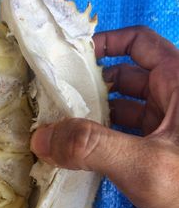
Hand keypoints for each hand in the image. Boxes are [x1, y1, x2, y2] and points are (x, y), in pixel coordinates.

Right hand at [30, 26, 178, 207]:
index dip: (106, 42)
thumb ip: (91, 147)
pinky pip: (122, 133)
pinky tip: (79, 150)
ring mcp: (166, 127)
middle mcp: (173, 100)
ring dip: (91, 115)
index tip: (73, 59)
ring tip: (60, 125)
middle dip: (89, 86)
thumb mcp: (146, 165)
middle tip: (56, 98)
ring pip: (121, 108)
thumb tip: (41, 138)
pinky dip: (100, 138)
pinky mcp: (159, 151)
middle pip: (124, 77)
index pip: (139, 42)